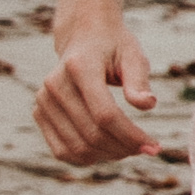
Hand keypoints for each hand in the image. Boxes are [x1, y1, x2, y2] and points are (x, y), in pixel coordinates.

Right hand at [37, 21, 160, 168]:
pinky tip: (108, 151)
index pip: (105, 114)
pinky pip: (61, 150)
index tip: (155, 147)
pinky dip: (86, 158)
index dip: (131, 136)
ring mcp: (43, 100)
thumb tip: (148, 105)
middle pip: (91, 134)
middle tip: (147, 149)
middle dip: (124, 148)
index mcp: (79, 67)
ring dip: (108, 155)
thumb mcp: (133, 56)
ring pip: (77, 147)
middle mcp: (54, 84)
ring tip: (130, 149)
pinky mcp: (39, 112)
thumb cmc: (114, 47)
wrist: (84, 36)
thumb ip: (138, 81)